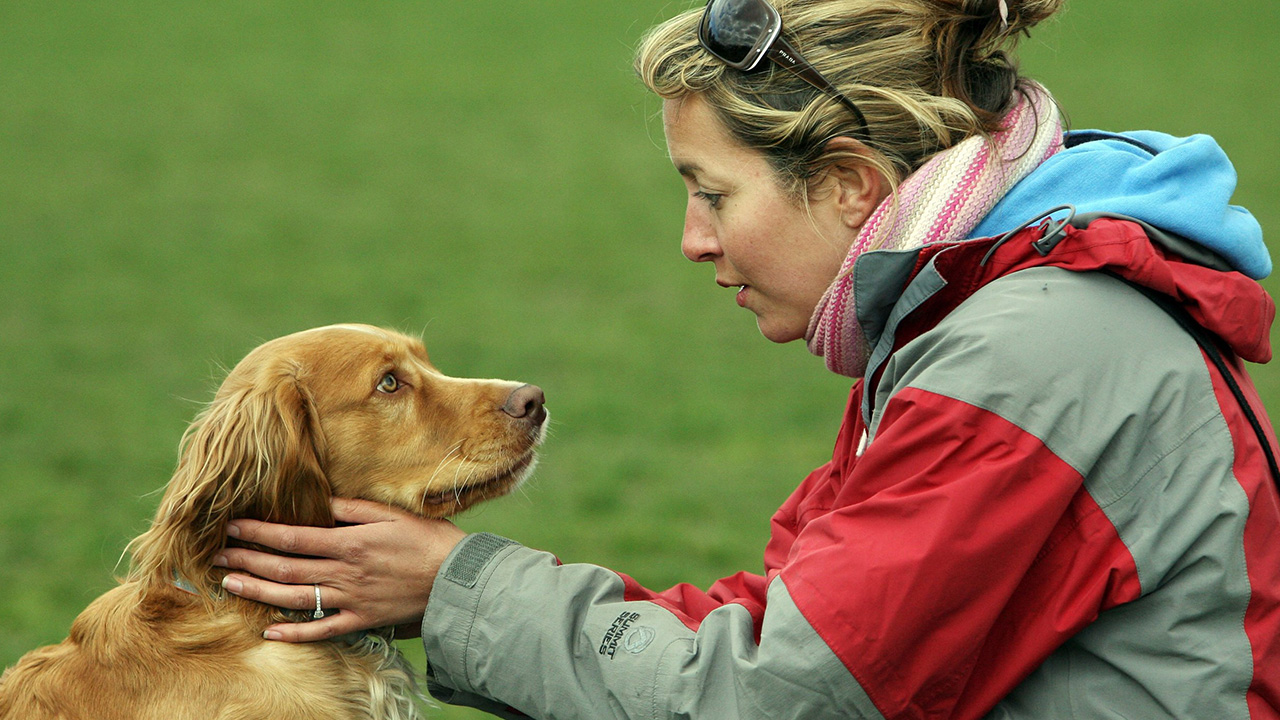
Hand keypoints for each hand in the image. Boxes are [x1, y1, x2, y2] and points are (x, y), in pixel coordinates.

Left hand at [214, 497, 466, 642]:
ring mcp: (350, 600)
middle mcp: (343, 573)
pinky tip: (269, 631)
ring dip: (258, 590)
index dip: (258, 532)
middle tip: (215, 554)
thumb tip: (319, 505)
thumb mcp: (391, 514)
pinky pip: (321, 631)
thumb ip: (352, 510)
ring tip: (229, 582)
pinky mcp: (361, 621)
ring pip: (294, 598)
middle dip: (247, 559)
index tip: (231, 525)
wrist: (457, 580)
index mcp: (348, 543)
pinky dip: (294, 634)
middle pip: (284, 568)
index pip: (292, 537)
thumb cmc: (428, 541)